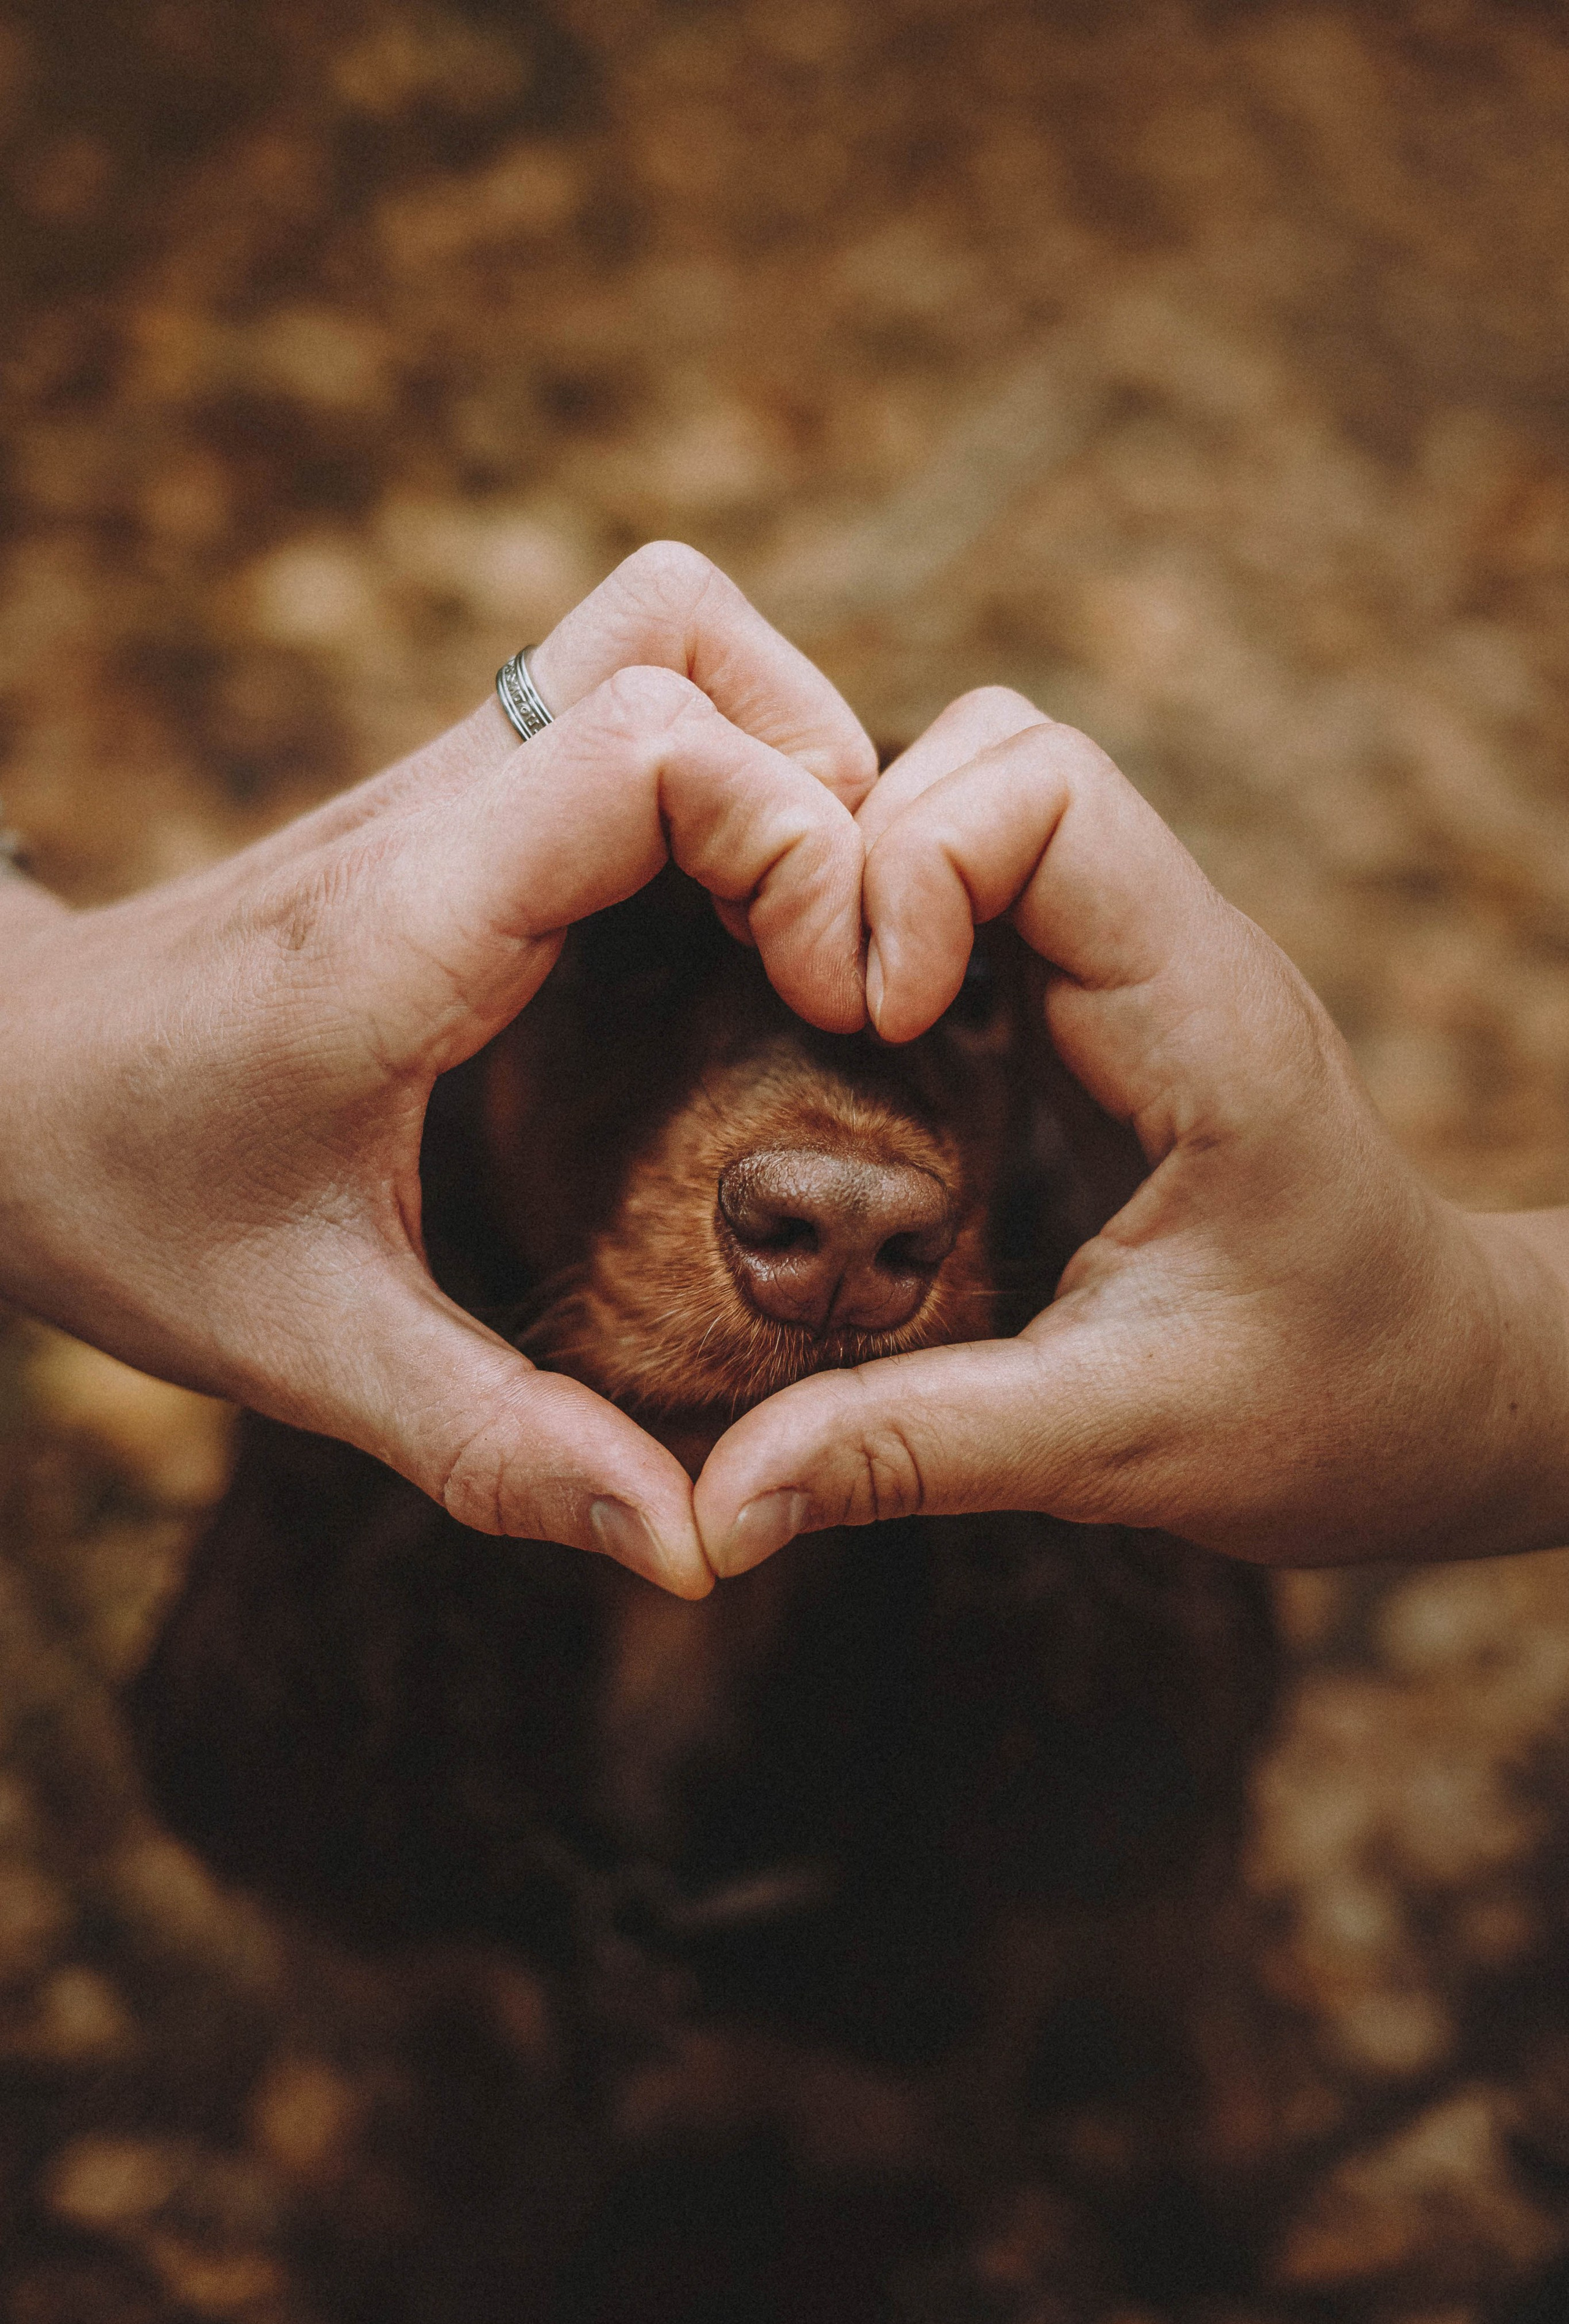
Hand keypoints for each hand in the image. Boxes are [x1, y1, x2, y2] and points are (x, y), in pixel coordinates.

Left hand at [0, 544, 874, 1597]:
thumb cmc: (131, 1203)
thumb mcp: (313, 1350)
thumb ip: (501, 1446)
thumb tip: (694, 1547)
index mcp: (409, 925)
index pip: (649, 754)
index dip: (797, 844)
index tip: (845, 999)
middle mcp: (438, 814)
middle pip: (681, 640)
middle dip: (818, 781)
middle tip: (845, 964)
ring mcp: (443, 784)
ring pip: (660, 632)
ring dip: (776, 747)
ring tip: (805, 927)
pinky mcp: (457, 800)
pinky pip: (627, 699)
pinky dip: (724, 771)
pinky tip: (732, 930)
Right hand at [695, 688, 1568, 1574]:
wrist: (1441, 1395)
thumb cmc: (1327, 1409)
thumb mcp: (1115, 1442)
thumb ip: (914, 1453)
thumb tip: (715, 1511)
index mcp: (1204, 1020)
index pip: (1049, 792)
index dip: (914, 864)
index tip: (864, 1022)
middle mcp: (1174, 954)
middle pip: (996, 757)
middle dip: (865, 851)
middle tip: (813, 1015)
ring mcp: (1139, 966)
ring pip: (981, 798)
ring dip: (873, 879)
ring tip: (821, 1024)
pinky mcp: (1102, 1002)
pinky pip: (982, 885)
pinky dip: (896, 922)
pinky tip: (852, 1047)